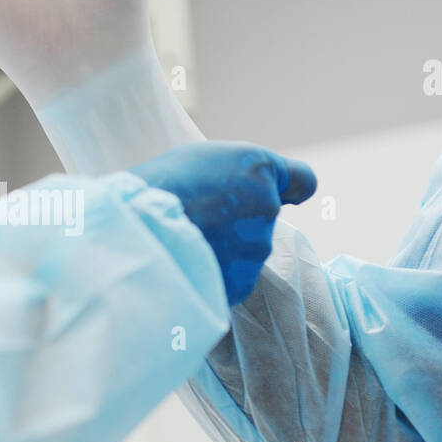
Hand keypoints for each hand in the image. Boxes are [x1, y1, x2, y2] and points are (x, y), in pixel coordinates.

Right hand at [133, 143, 317, 305]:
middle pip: (260, 220)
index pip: (302, 180)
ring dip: (222, 251)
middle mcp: (268, 207)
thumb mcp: (198, 159)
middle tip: (194, 220)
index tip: (289, 196)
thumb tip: (242, 195)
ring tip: (183, 243)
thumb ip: (234, 175)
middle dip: (235, 223)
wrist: (138, 230)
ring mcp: (257, 248)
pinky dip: (213, 276)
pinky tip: (185, 266)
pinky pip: (230, 279)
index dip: (292, 189)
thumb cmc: (158, 188)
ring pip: (244, 252)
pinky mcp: (242, 282)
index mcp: (259, 169)